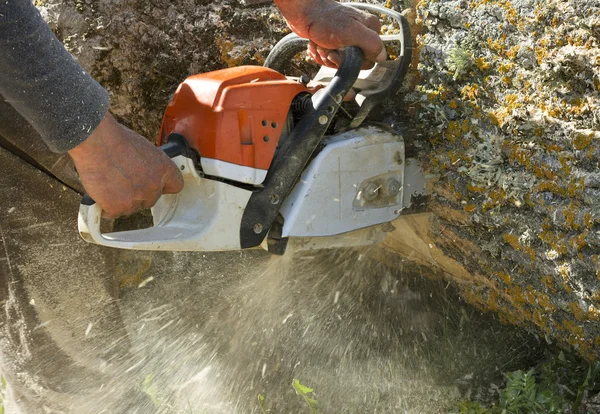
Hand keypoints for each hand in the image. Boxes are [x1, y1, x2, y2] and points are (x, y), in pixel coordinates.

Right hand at [68, 113, 183, 218]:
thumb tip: (145, 172)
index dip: (164, 186)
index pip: (175, 186)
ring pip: (131, 208)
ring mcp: (136, 199)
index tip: (157, 186)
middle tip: (123, 182)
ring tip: (109, 182)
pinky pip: (113, 212)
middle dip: (138, 195)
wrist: (95, 142)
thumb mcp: (143, 148)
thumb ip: (149, 165)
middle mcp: (154, 187)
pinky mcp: (118, 207)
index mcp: (164, 169)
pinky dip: (105, 206)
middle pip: (150, 200)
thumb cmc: (114, 139)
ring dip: (121, 200)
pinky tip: (101, 191)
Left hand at [274, 0, 385, 68]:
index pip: (370, 59)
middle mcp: (362, 33)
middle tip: (327, 49)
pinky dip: (320, 54)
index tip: (338, 52)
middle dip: (336, 59)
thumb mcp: (352, 32)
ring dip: (325, 57)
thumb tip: (382, 57)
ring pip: (340, 62)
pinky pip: (330, 58)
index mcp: (371, 29)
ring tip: (319, 45)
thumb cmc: (325, 20)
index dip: (352, 61)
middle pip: (354, 62)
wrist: (304, 13)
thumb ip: (371, 44)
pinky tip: (315, 45)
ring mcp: (347, 39)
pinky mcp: (334, 42)